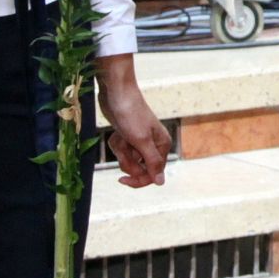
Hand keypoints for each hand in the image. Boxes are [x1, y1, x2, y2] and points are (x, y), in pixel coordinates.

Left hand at [97, 57, 169, 187]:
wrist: (117, 94)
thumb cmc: (131, 115)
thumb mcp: (141, 141)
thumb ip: (152, 163)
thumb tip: (162, 183)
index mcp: (162, 146)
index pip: (153, 174)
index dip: (138, 179)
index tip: (122, 179)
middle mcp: (154, 145)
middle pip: (139, 168)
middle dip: (126, 160)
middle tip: (122, 147)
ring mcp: (140, 141)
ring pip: (128, 159)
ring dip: (120, 150)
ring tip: (120, 135)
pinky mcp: (128, 137)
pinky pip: (121, 150)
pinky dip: (116, 144)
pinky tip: (117, 133)